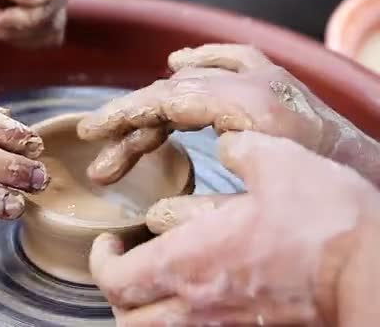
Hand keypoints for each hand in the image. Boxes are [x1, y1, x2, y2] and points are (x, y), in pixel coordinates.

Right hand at [77, 44, 379, 184]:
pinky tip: (176, 63)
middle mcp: (255, 85)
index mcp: (252, 110)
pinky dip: (198, 62)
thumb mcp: (265, 209)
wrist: (374, 177)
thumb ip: (208, 211)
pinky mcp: (274, 82)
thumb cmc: (325, 194)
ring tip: (126, 140)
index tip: (92, 131)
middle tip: (100, 155)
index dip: (124, 117)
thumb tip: (156, 213)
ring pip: (190, 81)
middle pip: (171, 92)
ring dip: (153, 110)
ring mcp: (266, 79)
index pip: (169, 101)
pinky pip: (228, 59)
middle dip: (129, 124)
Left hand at [90, 131, 379, 325]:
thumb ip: (239, 150)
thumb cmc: (323, 222)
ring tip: (152, 280)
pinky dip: (177, 318)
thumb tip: (227, 146)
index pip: (116, 278)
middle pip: (126, 319)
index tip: (109, 239)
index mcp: (189, 260)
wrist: (374, 272)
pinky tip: (194, 292)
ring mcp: (221, 324)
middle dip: (115, 292)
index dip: (101, 259)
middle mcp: (196, 302)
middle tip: (124, 261)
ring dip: (142, 310)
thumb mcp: (277, 162)